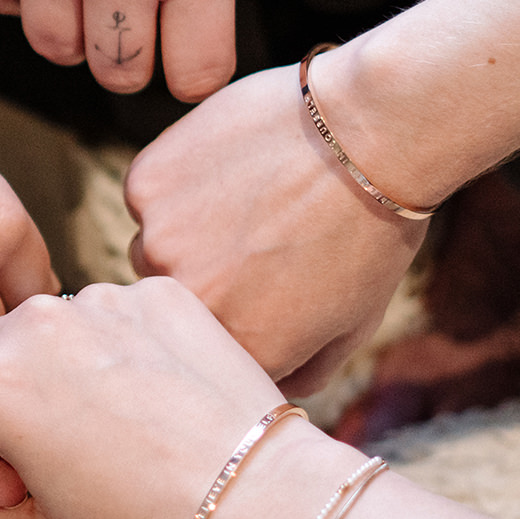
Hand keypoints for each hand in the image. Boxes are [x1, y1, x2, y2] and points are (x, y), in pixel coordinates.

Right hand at [0, 279, 300, 518]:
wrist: (262, 503)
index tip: (12, 488)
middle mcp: (37, 322)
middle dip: (0, 407)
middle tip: (57, 464)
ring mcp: (102, 299)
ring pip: (47, 331)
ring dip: (59, 374)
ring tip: (113, 435)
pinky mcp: (160, 294)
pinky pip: (111, 317)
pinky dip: (119, 353)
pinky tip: (154, 404)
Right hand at [126, 59, 427, 392]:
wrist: (370, 131)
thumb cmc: (373, 229)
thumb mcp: (356, 322)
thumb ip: (304, 370)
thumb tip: (268, 387)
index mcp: (241, 350)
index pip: (211, 353)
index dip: (237, 314)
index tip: (263, 282)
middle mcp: (190, 307)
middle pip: (175, 302)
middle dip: (206, 276)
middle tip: (255, 236)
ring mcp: (161, 244)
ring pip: (153, 248)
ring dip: (184, 231)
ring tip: (244, 197)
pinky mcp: (146, 186)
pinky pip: (147, 196)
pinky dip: (176, 182)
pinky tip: (228, 163)